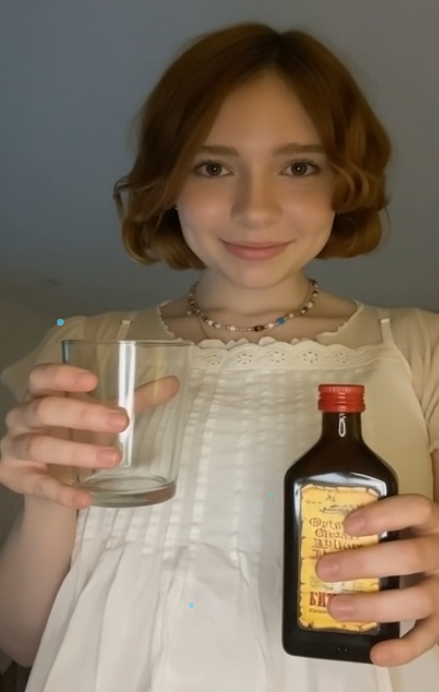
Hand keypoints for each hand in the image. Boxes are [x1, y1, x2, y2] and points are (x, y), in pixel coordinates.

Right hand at [0, 363, 178, 509]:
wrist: (49, 482)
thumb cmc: (75, 436)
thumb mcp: (100, 418)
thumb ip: (134, 401)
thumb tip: (172, 383)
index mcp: (41, 394)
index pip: (41, 376)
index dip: (62, 375)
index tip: (93, 380)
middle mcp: (22, 417)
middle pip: (46, 410)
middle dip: (84, 415)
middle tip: (121, 422)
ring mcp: (15, 448)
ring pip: (41, 446)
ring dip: (79, 452)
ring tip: (114, 458)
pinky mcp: (16, 478)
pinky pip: (39, 485)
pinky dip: (63, 492)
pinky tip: (85, 498)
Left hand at [315, 494, 438, 666]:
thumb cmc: (413, 539)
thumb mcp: (404, 523)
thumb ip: (377, 524)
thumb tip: (322, 530)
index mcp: (430, 521)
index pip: (413, 509)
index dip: (382, 516)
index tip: (347, 525)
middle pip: (410, 557)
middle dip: (364, 564)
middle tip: (325, 569)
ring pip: (418, 599)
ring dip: (373, 606)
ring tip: (336, 607)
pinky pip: (427, 636)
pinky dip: (403, 649)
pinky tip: (375, 653)